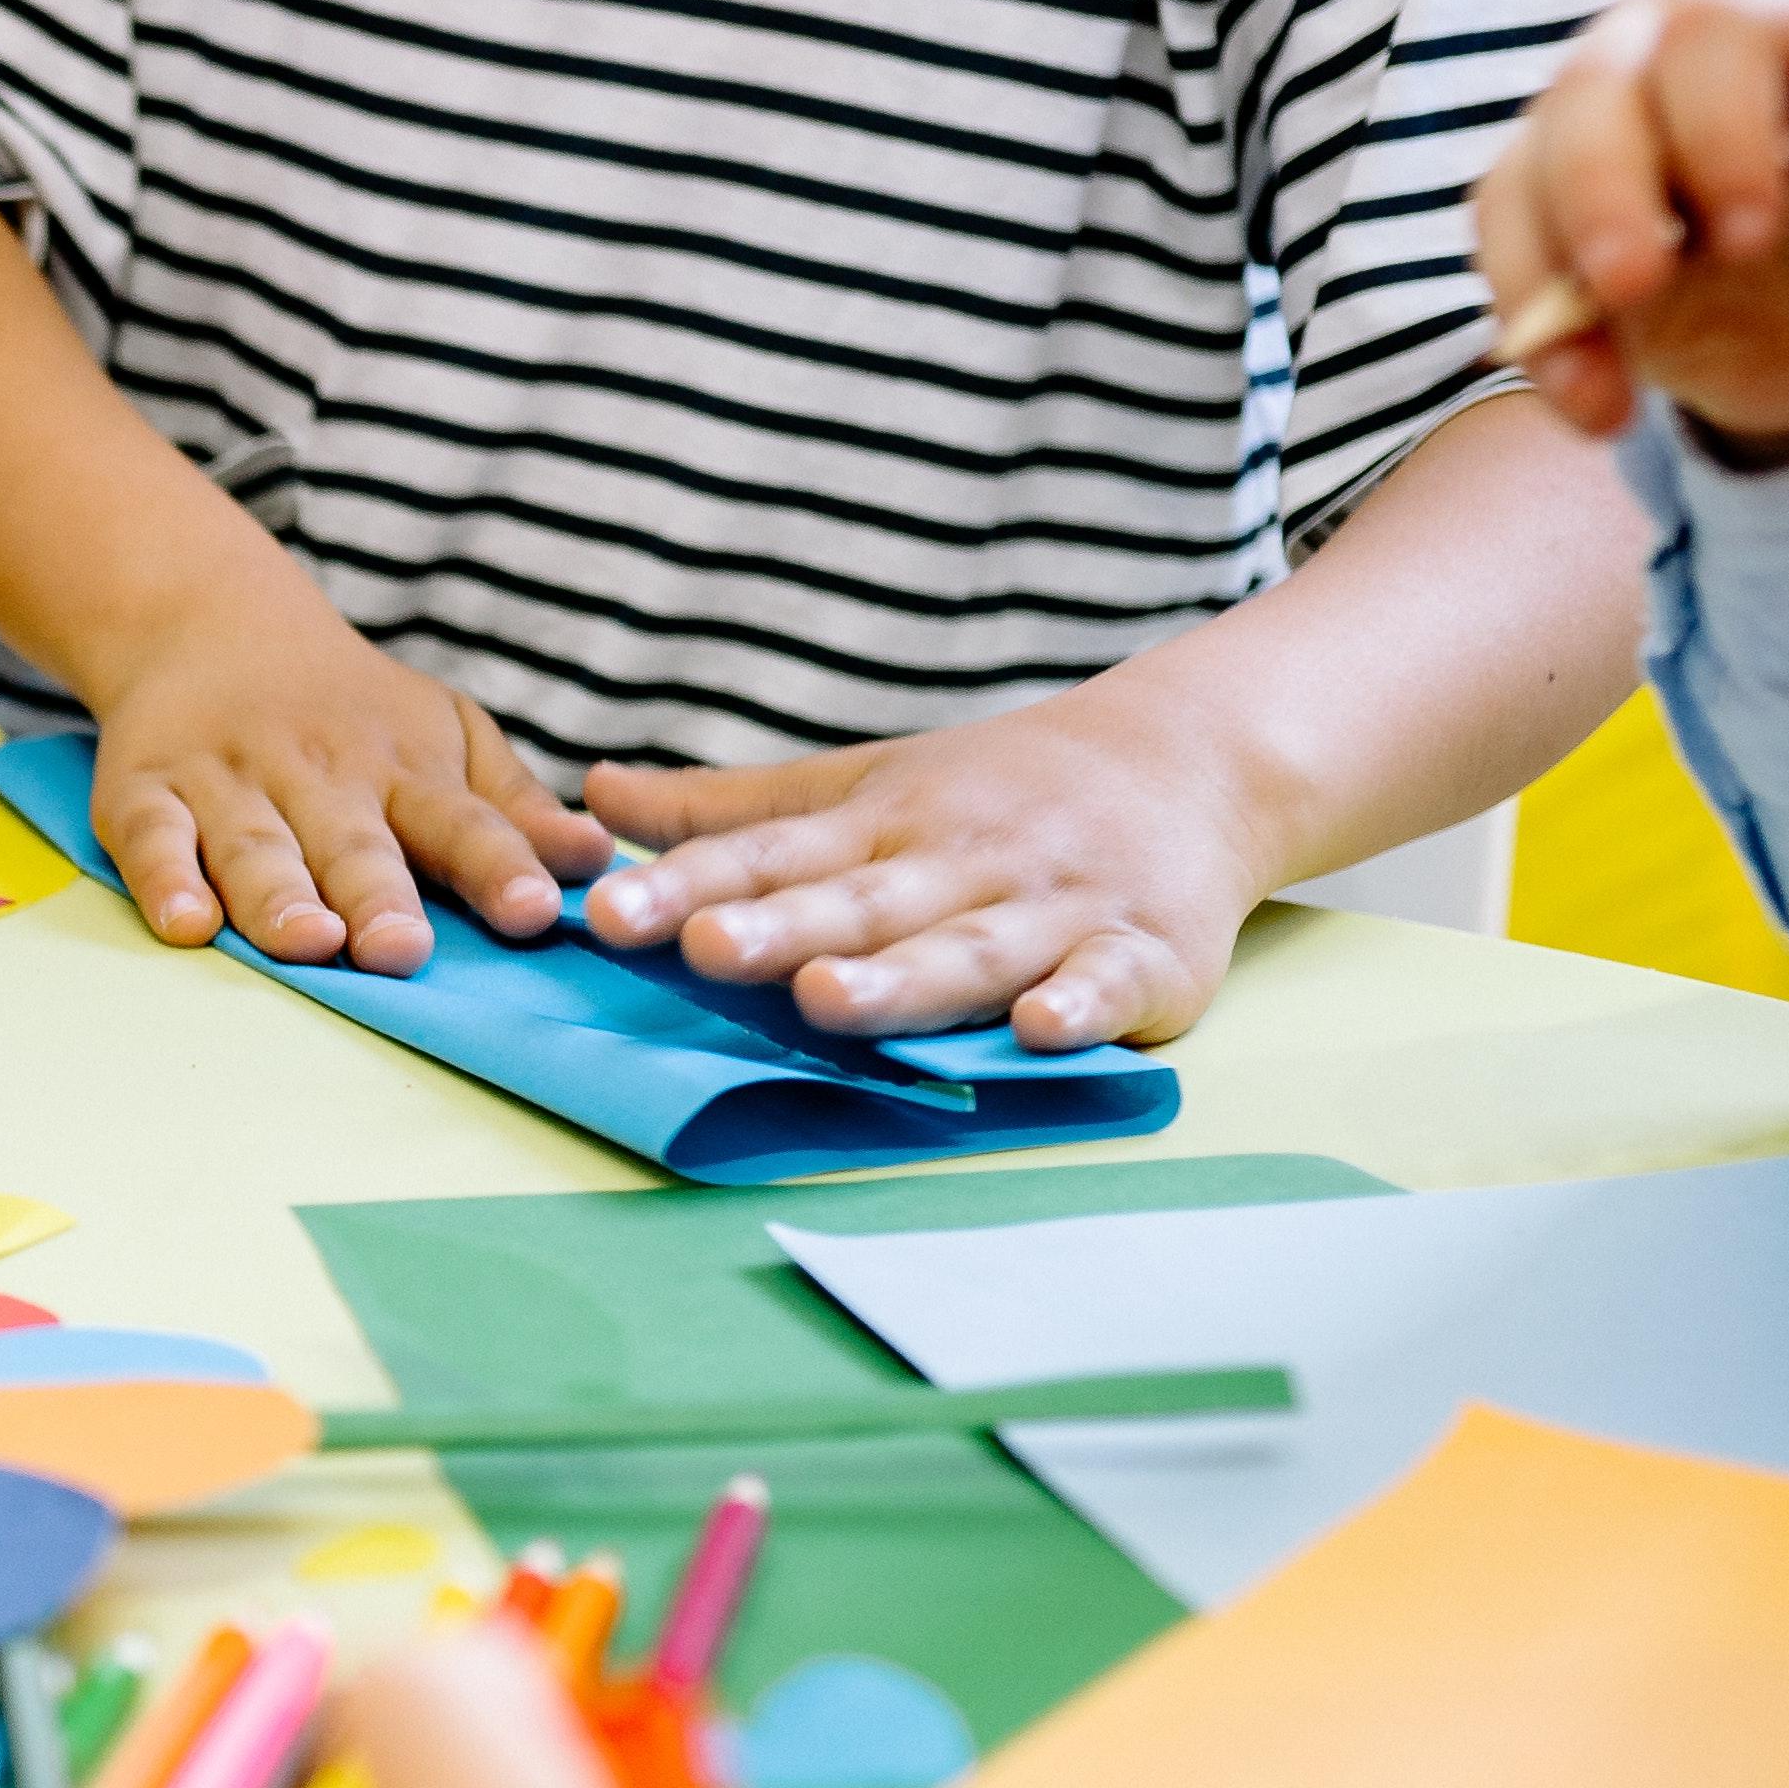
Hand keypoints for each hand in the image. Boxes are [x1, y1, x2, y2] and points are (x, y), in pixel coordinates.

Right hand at [73, 565, 604, 976]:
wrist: (210, 623)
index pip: (458, 821)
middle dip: (379, 896)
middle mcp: (318, 776)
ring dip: (280, 897)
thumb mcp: (446, 736)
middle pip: (352, 845)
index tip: (529, 909)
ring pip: (255, 847)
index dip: (494, 864)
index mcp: (403, 770)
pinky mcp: (146, 793)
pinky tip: (185, 924)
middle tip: (403, 949)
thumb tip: (595, 860)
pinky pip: (153, 840)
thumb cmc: (351, 710)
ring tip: (308, 942)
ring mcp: (229, 784)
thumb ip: (513, 807)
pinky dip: (164, 880)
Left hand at [584, 673, 1274, 1047]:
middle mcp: (961, 861)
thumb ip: (730, 812)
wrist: (1193, 760)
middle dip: (780, 928)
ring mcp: (1053, 906)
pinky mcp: (1146, 951)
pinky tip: (1039, 1027)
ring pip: (968, 948)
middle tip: (703, 948)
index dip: (689, 884)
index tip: (611, 914)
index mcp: (883, 823)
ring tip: (827, 998)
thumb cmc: (997, 791)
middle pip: (860, 903)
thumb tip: (595, 798)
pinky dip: (1081, 1004)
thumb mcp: (861, 784)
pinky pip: (1111, 982)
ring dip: (901, 977)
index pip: (773, 855)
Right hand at [1480, 0, 1788, 461]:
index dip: (1720, 124)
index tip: (1753, 230)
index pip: (1718, 34)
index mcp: (1776, 18)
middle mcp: (1661, 54)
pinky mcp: (1541, 215)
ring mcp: (1588, 131)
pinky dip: (1537, 340)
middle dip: (1602, 196)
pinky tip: (1595, 403)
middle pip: (1592, 91)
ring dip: (1547, 281)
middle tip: (1636, 290)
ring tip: (1608, 389)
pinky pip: (1503, 260)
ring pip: (1524, 176)